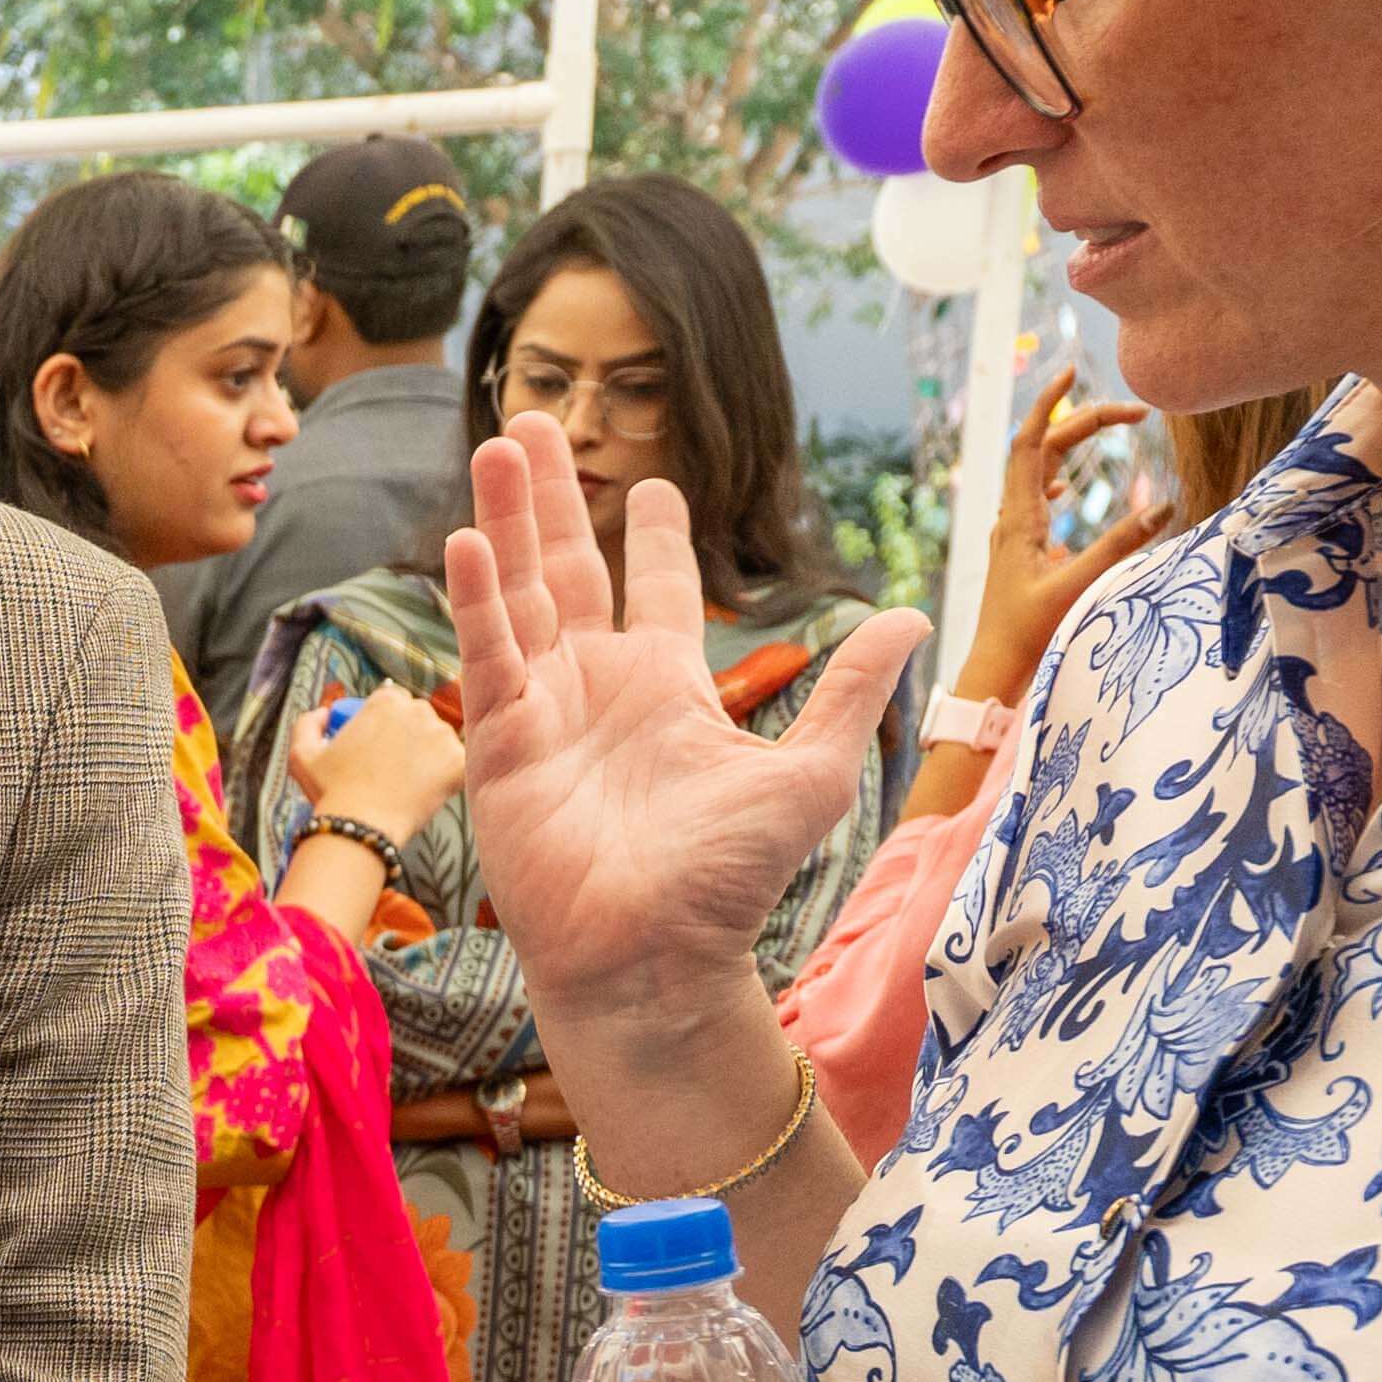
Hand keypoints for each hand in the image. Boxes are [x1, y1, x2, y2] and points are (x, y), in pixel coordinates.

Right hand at [278, 678, 467, 862]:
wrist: (361, 827)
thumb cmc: (330, 791)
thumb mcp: (302, 753)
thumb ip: (308, 723)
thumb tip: (324, 713)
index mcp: (386, 701)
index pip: (393, 702)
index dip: (384, 722)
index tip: (375, 745)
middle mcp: (418, 710)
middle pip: (419, 717)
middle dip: (408, 736)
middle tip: (391, 767)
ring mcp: (442, 736)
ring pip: (439, 742)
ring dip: (427, 756)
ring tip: (406, 784)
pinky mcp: (459, 763)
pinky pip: (456, 765)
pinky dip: (444, 778)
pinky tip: (424, 792)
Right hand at [456, 416, 928, 1071]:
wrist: (658, 960)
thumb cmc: (728, 883)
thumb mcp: (808, 773)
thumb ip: (847, 690)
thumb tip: (912, 615)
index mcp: (668, 689)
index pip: (654, 588)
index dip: (653, 534)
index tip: (653, 484)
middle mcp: (599, 688)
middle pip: (570, 567)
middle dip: (555, 497)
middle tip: (538, 421)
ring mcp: (544, 712)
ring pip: (522, 592)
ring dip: (510, 518)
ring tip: (504, 440)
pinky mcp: (502, 742)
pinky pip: (488, 655)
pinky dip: (477, 596)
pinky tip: (469, 537)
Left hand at [954, 375, 1172, 737]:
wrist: (994, 673)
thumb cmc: (1029, 635)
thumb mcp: (1079, 586)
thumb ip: (1121, 545)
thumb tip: (1164, 504)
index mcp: (1020, 518)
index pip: (1032, 442)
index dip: (1050, 403)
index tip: (1071, 371)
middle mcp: (1012, 519)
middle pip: (1042, 450)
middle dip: (1083, 422)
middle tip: (1132, 411)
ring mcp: (1014, 536)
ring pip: (1038, 473)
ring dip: (1069, 445)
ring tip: (1105, 426)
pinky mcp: (1020, 554)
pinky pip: (1035, 501)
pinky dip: (1054, 480)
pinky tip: (1065, 487)